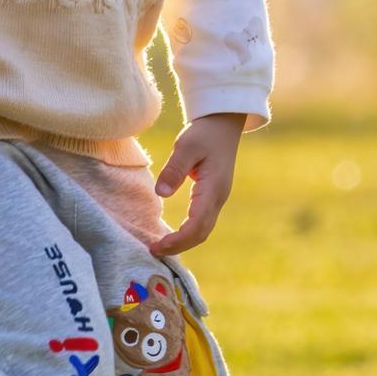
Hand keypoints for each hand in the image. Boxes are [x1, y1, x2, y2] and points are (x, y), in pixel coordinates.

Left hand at [148, 113, 246, 256]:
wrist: (223, 125)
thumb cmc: (204, 133)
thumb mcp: (186, 146)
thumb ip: (174, 170)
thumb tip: (161, 193)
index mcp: (213, 189)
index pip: (197, 225)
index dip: (177, 240)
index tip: (156, 246)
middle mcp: (218, 198)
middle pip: (201, 234)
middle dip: (179, 246)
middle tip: (153, 250)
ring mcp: (217, 198)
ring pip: (203, 230)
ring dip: (183, 241)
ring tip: (160, 246)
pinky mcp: (212, 196)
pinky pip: (202, 222)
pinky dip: (187, 233)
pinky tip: (172, 234)